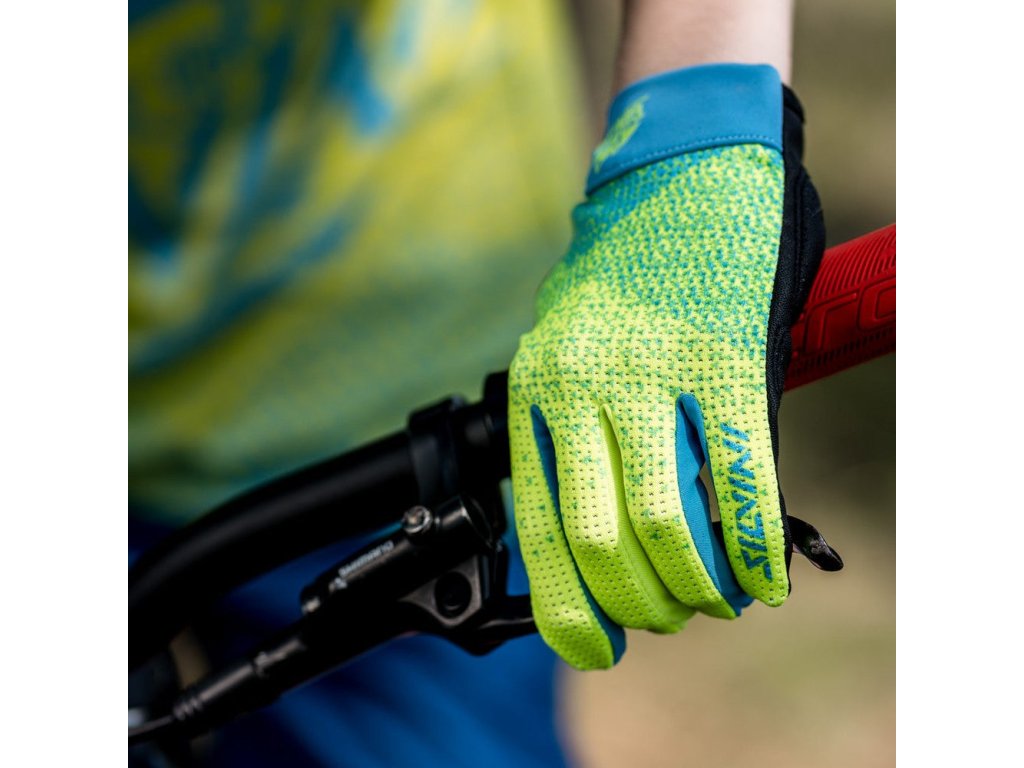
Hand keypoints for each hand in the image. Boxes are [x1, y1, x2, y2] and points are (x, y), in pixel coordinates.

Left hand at [508, 64, 823, 668]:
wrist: (680, 175)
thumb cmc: (627, 277)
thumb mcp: (574, 352)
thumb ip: (578, 437)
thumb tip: (607, 545)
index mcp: (537, 390)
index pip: (539, 527)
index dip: (567, 607)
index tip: (596, 646)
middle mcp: (582, 383)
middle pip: (603, 538)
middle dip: (641, 605)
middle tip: (670, 615)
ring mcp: (651, 368)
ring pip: (668, 521)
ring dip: (698, 587)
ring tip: (716, 598)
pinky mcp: (721, 355)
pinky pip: (743, 476)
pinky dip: (757, 544)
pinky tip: (766, 575)